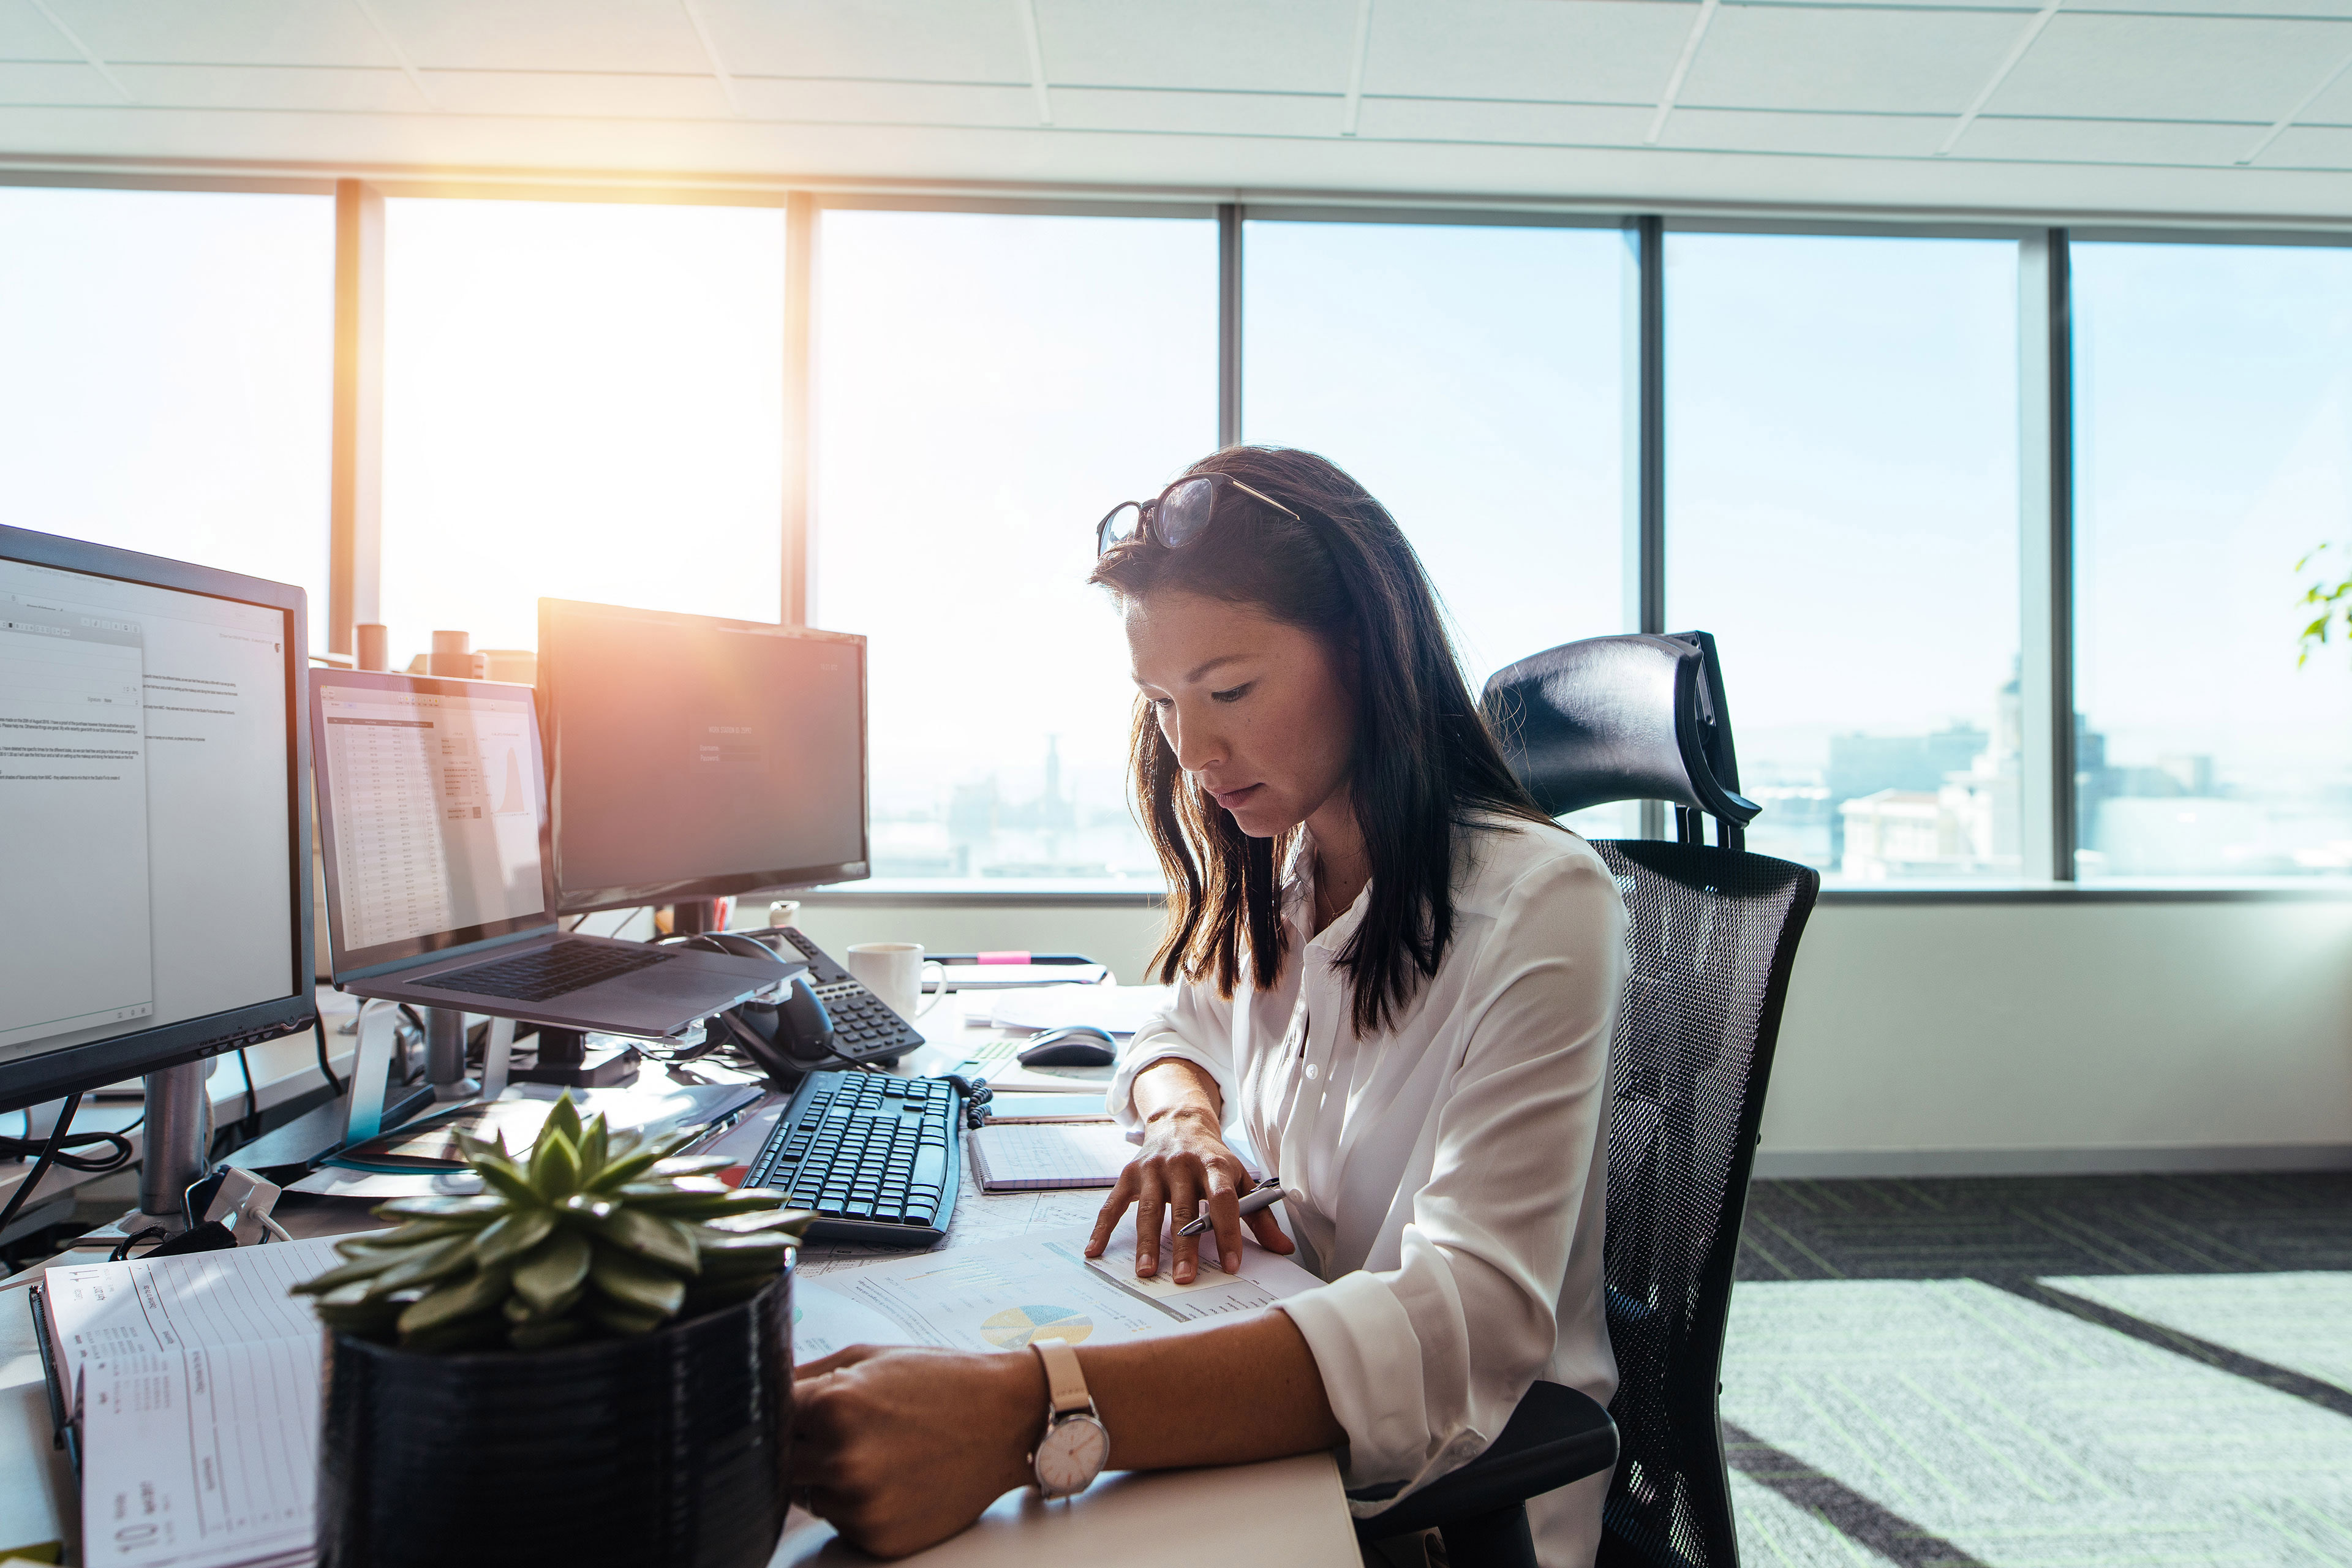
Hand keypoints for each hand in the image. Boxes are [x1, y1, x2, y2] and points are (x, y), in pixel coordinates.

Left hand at [791, 1344, 1041, 1558]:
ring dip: (828, 1477)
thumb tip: (761, 1392)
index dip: (780, 1414)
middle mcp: (843, 1460)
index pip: (767, 1420)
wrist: (1007, 1420)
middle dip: (802, 1446)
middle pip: (781, 1464)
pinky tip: (894, 1477)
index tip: (793, 1411)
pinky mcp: (878, 1538)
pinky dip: (856, 1504)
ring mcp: (861, 1505)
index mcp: (834, 1406)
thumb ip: (806, 1375)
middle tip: (842, 1429)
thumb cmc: (941, 1382)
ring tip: (879, 1450)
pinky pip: (841, 1523)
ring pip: (809, 1496)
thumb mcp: (869, 1356)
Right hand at [1083, 1105, 1292, 1281]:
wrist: (1180, 1122)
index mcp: (1214, 1165)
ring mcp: (1153, 1169)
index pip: (1224, 1201)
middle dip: (1184, 1246)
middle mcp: (1182, 1164)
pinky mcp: (1130, 1174)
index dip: (1228, 1232)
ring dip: (1146, 1243)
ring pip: (1148, 1210)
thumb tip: (1285, 1249)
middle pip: (1184, 1209)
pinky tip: (1095, 1251)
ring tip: (1147, 1272)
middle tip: (1184, 1278)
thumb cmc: (1213, 1159)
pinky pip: (1113, 1204)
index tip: (1231, 1264)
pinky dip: (1103, 1228)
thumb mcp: (1240, 1179)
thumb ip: (1260, 1216)